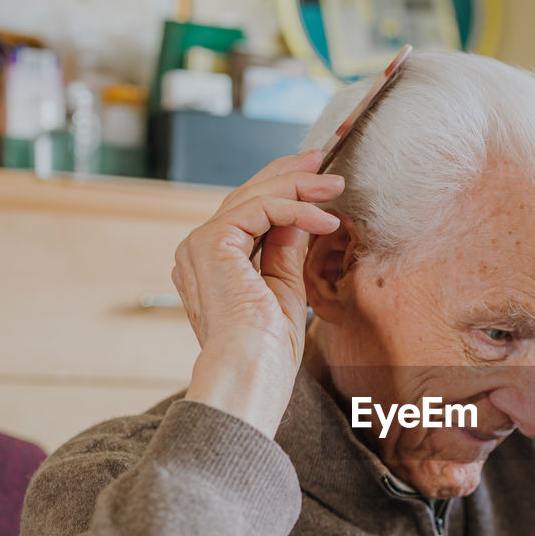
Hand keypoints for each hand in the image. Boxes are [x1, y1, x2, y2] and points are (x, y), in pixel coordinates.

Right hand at [173, 150, 344, 435]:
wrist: (251, 374)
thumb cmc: (268, 350)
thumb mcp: (285, 289)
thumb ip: (286, 251)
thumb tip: (302, 218)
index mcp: (212, 263)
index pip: (247, 212)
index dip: (282, 190)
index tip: (318, 180)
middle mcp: (198, 250)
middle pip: (246, 195)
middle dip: (289, 174)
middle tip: (325, 161)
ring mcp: (199, 245)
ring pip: (253, 197)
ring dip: (299, 186)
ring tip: (336, 186)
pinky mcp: (211, 243)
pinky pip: (259, 210)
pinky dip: (296, 210)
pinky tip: (326, 219)